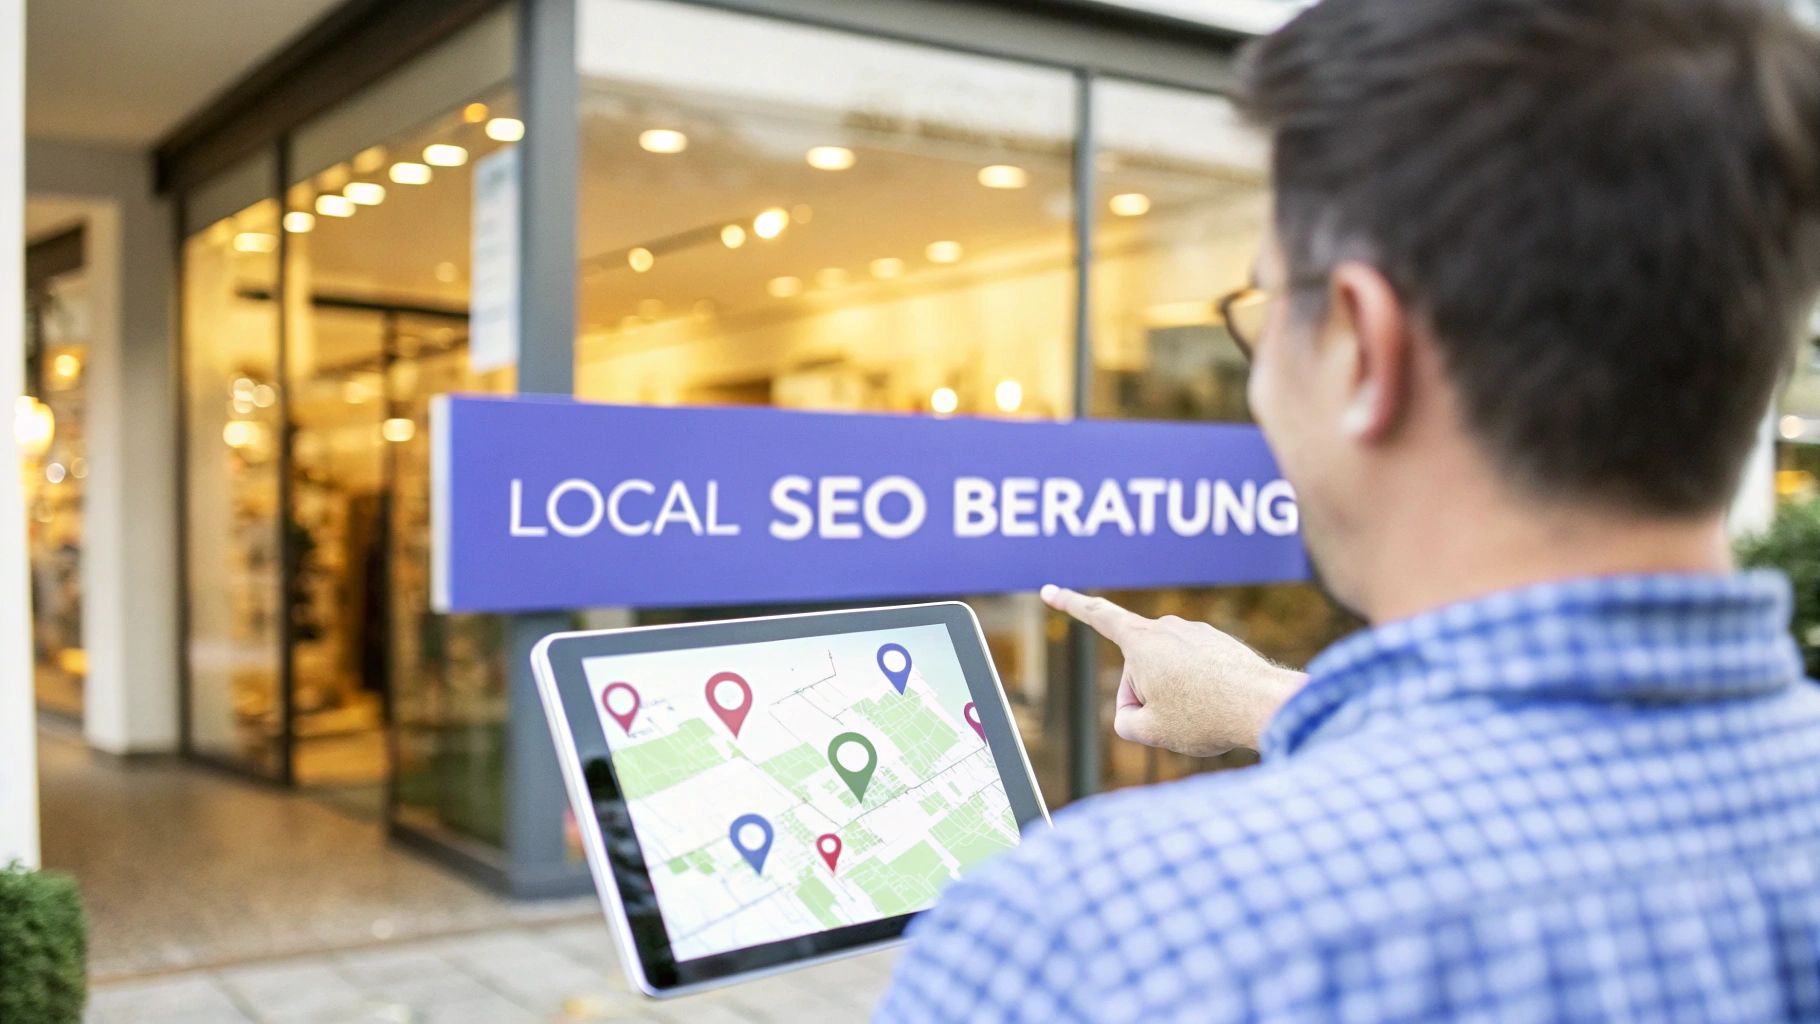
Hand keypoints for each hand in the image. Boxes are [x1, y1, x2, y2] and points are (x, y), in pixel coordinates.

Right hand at [1041, 585, 1307, 756]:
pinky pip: (1197, 675)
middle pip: (1138, 669)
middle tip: (1172, 724)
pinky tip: (1220, 707)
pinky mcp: (1221, 645)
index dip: (1069, 605)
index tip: (1048, 590)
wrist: (1263, 705)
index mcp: (1140, 641)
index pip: (1097, 615)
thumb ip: (1126, 722)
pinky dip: (1202, 694)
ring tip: (1202, 715)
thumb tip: (1137, 713)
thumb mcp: (1148, 731)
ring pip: (1169, 675)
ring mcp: (1197, 633)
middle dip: (1145, 698)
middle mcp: (1167, 627)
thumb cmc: (1203, 716)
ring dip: (1177, 698)